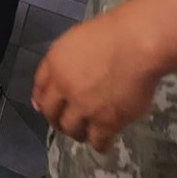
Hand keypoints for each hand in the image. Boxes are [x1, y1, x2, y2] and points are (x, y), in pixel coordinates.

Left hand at [32, 8, 164, 152]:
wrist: (136, 44)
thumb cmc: (113, 33)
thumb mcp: (78, 39)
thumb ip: (66, 59)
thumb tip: (62, 75)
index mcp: (55, 64)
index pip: (40, 87)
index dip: (43, 99)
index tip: (45, 106)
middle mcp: (64, 88)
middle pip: (51, 113)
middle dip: (57, 120)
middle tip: (67, 123)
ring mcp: (84, 107)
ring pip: (72, 129)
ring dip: (78, 133)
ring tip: (87, 132)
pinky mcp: (106, 122)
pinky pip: (98, 141)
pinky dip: (100, 144)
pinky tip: (104, 143)